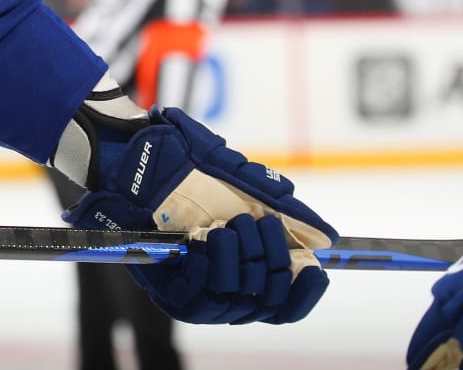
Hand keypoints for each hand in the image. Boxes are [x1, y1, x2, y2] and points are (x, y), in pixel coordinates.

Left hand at [63, 107, 335, 324]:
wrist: (137, 157)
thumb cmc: (187, 164)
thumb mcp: (243, 180)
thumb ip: (285, 210)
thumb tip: (325, 237)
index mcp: (246, 266)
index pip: (285, 305)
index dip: (304, 293)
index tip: (316, 268)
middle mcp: (224, 285)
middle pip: (269, 302)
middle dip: (271, 259)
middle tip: (258, 222)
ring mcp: (195, 291)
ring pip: (237, 299)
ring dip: (239, 258)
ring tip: (225, 225)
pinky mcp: (166, 292)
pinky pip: (196, 299)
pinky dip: (208, 267)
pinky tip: (203, 242)